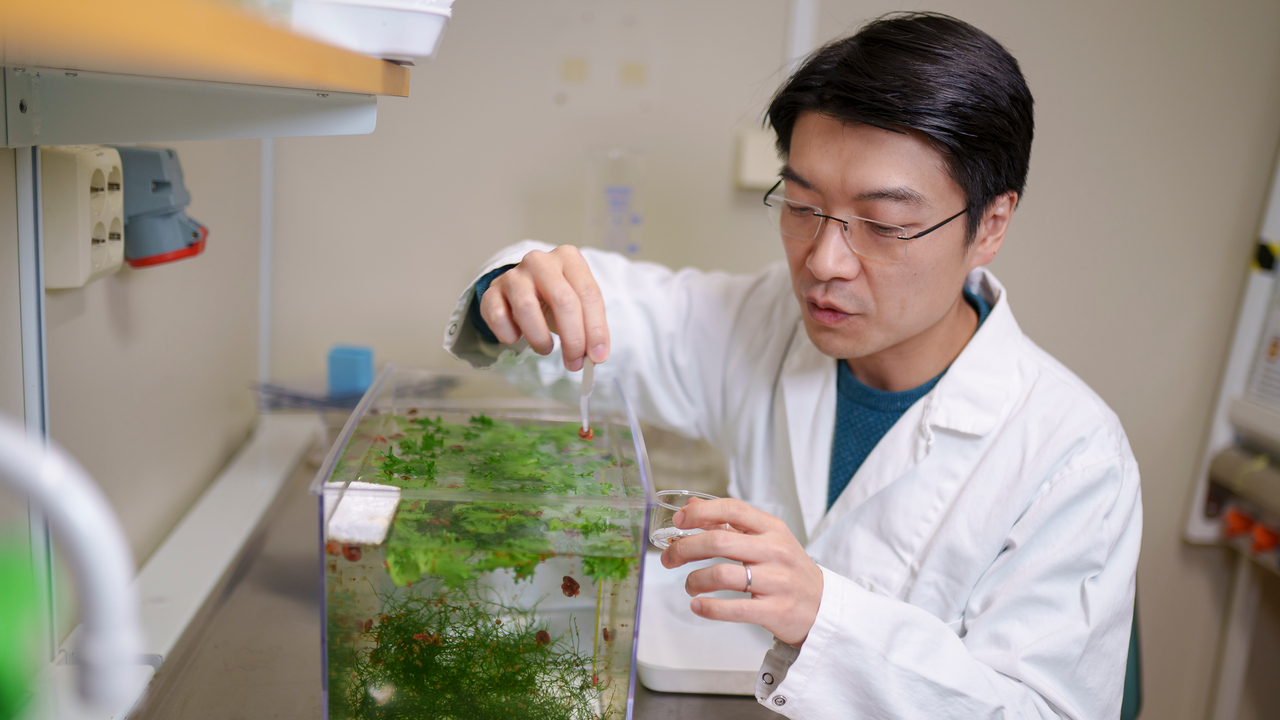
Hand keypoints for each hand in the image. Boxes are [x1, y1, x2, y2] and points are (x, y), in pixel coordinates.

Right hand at [479, 245, 608, 370]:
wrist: (520, 289)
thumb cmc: (554, 299)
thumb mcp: (577, 306)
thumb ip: (589, 328)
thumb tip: (596, 356)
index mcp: (568, 258)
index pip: (589, 293)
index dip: (596, 328)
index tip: (597, 357)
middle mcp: (540, 261)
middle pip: (563, 300)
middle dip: (572, 338)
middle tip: (574, 363)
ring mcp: (514, 274)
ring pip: (527, 307)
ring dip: (539, 338)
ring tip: (545, 349)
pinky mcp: (492, 290)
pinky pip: (498, 316)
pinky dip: (509, 334)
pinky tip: (516, 337)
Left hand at [660, 497, 822, 646]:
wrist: (823, 606)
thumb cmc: (789, 571)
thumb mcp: (768, 539)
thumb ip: (731, 523)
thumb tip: (693, 506)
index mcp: (772, 529)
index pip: (732, 509)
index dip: (700, 512)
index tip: (679, 521)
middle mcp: (775, 551)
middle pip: (719, 541)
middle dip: (684, 549)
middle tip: (669, 558)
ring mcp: (776, 581)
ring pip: (722, 574)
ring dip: (695, 580)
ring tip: (690, 586)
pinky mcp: (775, 610)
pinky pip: (734, 608)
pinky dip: (709, 608)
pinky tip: (698, 606)